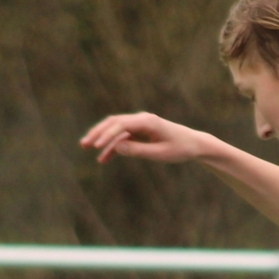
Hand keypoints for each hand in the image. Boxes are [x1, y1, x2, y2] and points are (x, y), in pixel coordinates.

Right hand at [79, 112, 212, 164]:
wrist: (194, 145)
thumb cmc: (181, 148)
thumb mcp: (161, 153)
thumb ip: (138, 150)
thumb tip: (116, 147)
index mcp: (147, 121)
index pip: (121, 125)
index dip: (107, 135)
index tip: (97, 146)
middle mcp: (141, 119)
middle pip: (113, 123)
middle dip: (98, 133)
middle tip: (84, 144)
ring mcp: (139, 125)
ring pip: (115, 129)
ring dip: (101, 138)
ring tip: (86, 147)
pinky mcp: (140, 132)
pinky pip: (122, 138)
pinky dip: (113, 147)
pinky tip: (104, 159)